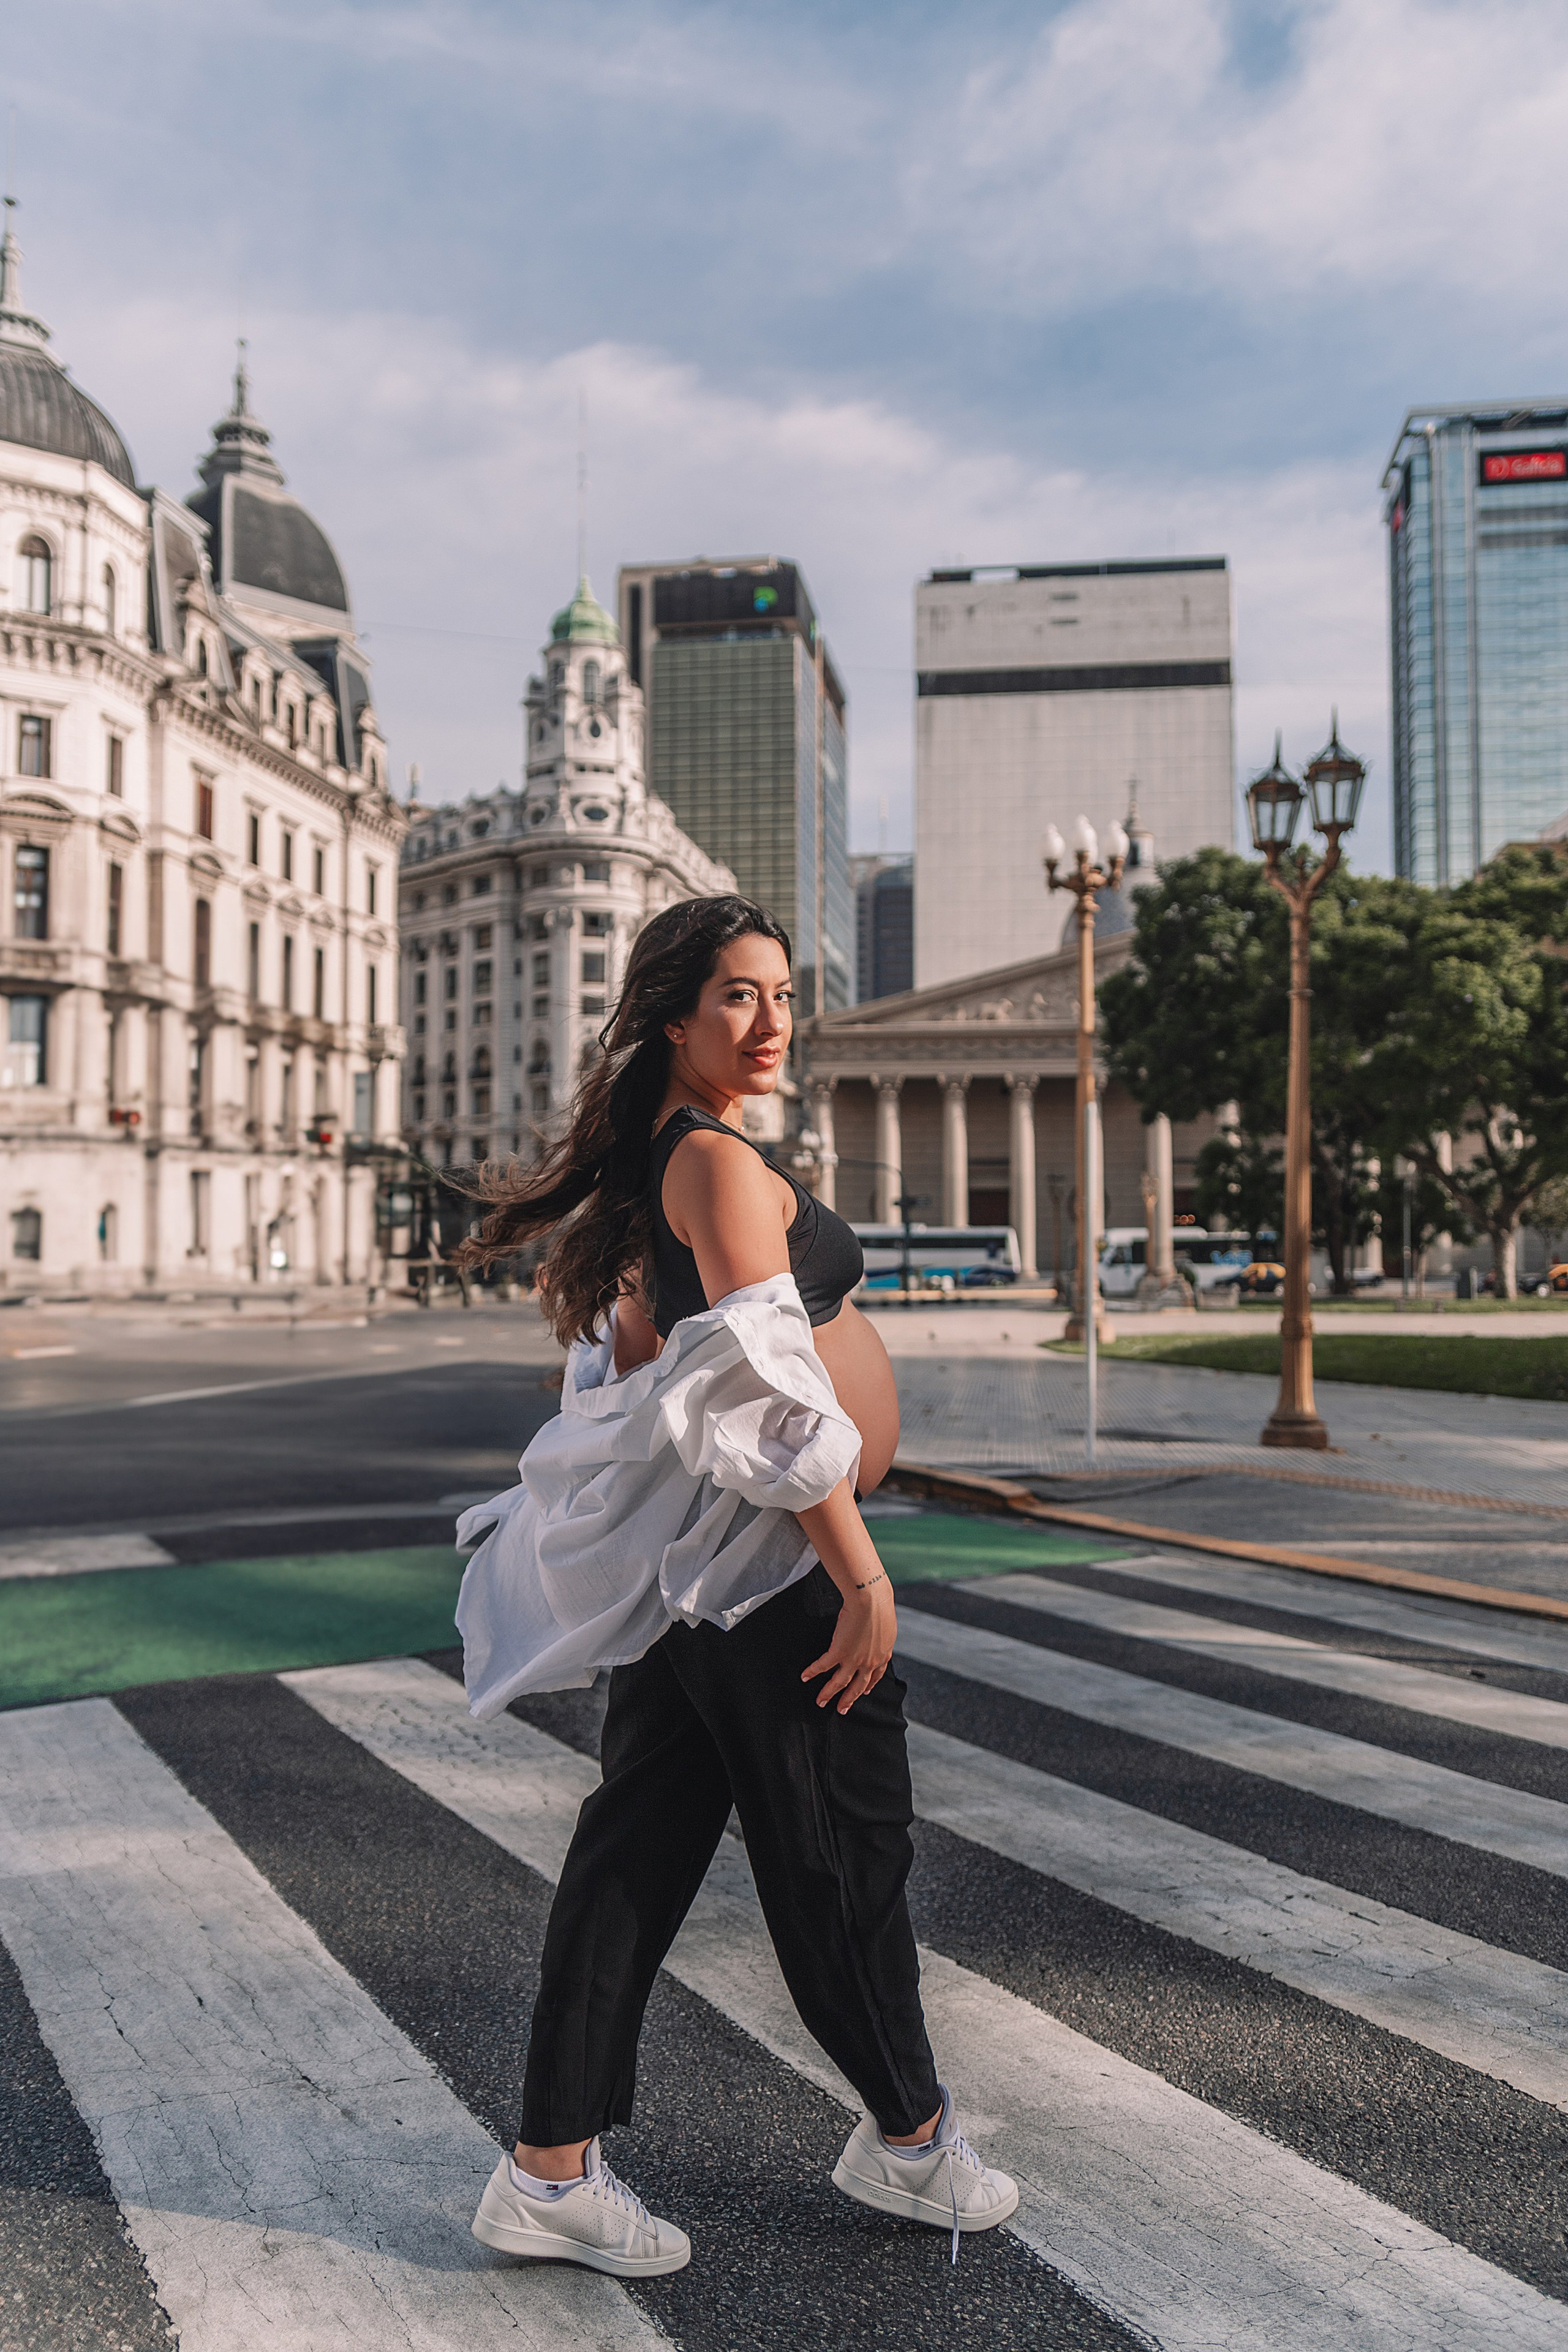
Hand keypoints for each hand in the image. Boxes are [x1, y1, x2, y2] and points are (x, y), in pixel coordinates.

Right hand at [801, 1573, 896, 1714]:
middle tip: (842, 1709)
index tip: (866, 1692)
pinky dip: (812, 1672)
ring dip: (828, 1693)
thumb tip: (879, 1634)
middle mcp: (869, 1662)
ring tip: (820, 1702)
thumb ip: (882, 1636)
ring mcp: (854, 1659)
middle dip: (848, 1699)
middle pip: (857, 1686)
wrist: (871, 1599)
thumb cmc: (880, 1604)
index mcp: (883, 1654)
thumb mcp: (887, 1626)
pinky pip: (823, 1666)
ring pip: (839, 1682)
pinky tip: (805, 1677)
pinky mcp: (839, 1651)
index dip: (869, 1686)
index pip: (876, 1676)